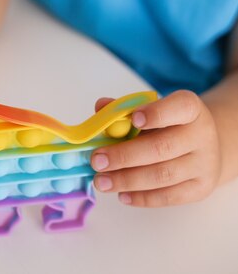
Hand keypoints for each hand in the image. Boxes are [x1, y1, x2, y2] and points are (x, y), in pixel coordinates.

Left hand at [91, 90, 221, 206]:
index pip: (180, 107)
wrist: (207, 147)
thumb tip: (101, 107)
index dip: (156, 113)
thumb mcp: (154, 109)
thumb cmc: (171, 124)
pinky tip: (122, 194)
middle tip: (97, 160)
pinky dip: (142, 197)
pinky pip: (169, 196)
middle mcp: (202, 135)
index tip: (133, 119)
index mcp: (191, 108)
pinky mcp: (201, 189)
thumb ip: (126, 108)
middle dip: (125, 155)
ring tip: (101, 181)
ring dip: (127, 180)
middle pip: (162, 147)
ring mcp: (204, 164)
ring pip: (163, 175)